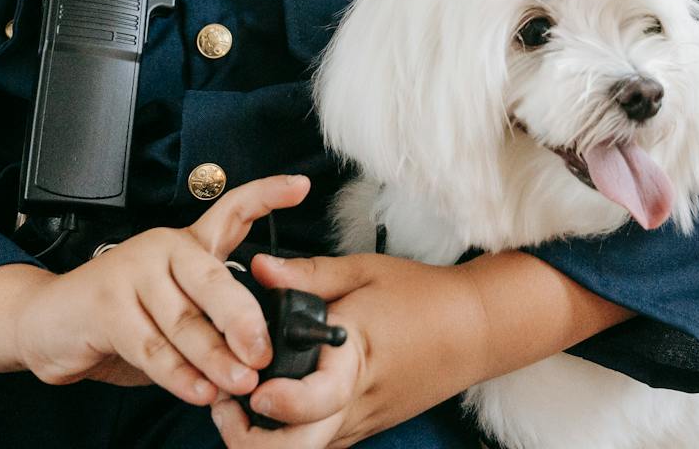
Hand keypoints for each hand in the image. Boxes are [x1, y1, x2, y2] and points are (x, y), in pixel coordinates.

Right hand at [7, 174, 310, 403]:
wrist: (47, 323)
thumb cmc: (120, 319)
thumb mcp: (174, 313)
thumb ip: (210, 321)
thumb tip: (259, 352)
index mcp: (186, 245)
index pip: (231, 209)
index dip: (267, 194)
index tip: (301, 186)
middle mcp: (162, 248)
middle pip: (214, 279)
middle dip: (245, 320)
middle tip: (264, 354)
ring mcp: (131, 272)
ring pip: (184, 321)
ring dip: (216, 359)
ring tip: (239, 383)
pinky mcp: (105, 305)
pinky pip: (151, 347)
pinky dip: (178, 375)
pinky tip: (199, 391)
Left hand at [208, 252, 483, 448]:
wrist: (474, 330)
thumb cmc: (420, 296)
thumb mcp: (364, 272)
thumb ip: (308, 274)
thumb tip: (260, 267)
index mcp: (355, 359)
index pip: (317, 397)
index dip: (280, 401)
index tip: (252, 389)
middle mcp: (354, 402)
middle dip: (250, 440)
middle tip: (225, 404)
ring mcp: (359, 421)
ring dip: (263, 438)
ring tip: (237, 400)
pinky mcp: (362, 427)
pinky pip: (317, 443)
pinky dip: (287, 433)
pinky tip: (271, 402)